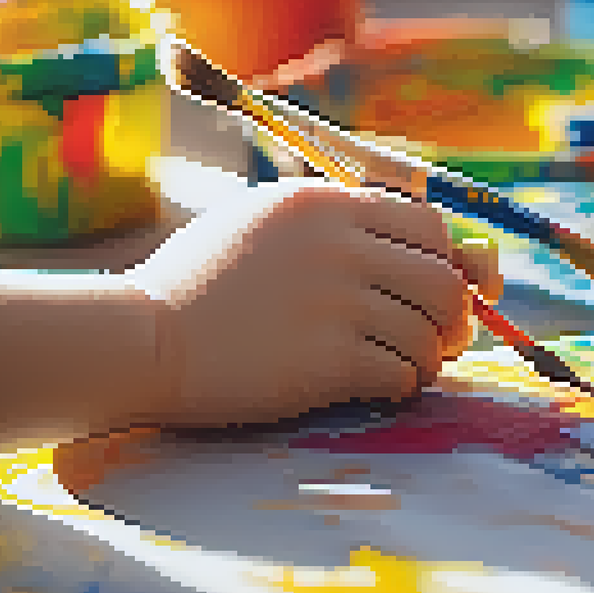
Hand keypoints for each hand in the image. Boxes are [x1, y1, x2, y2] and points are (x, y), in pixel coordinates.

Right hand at [128, 178, 499, 426]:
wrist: (143, 339)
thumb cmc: (196, 288)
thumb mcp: (261, 224)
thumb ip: (334, 228)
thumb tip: (427, 251)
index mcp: (322, 204)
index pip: (426, 223)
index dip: (442, 260)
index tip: (431, 289)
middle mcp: (338, 244)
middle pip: (443, 278)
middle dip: (450, 316)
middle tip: (435, 339)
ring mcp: (336, 302)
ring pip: (429, 332)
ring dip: (427, 358)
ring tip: (403, 368)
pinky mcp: (329, 360)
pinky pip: (402, 373)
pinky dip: (401, 385)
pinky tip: (378, 388)